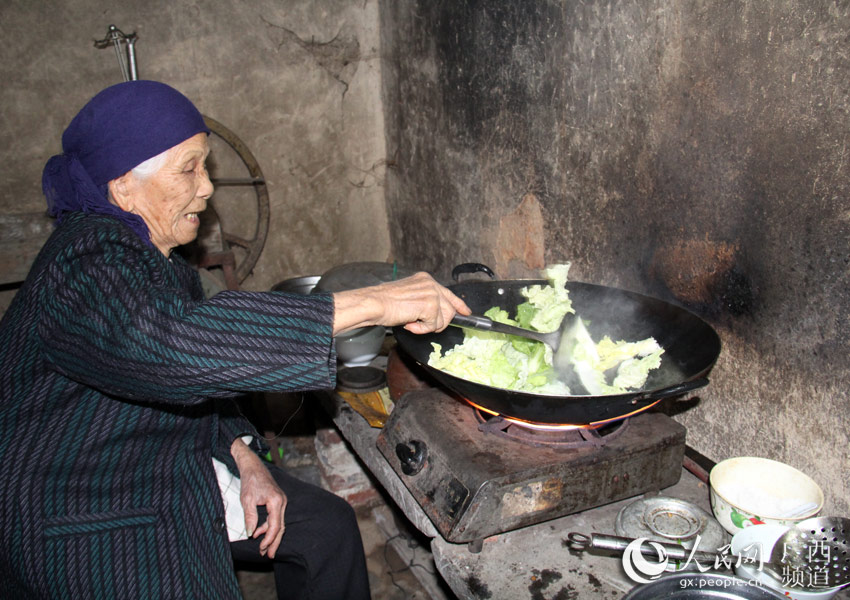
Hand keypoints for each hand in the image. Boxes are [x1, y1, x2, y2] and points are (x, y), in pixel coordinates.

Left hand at [230, 438, 286, 557]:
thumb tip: (251, 533)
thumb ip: (250, 517)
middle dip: (274, 542)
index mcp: (276, 501)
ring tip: (262, 548)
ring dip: (271, 536)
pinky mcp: (276, 501)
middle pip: (280, 527)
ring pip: (278, 523)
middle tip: (269, 555)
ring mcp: (280, 502)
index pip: (275, 525)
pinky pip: (275, 517)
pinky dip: (268, 526)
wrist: (252, 466)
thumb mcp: (247, 499)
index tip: (262, 548)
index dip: (269, 539)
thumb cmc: (250, 480)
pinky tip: (259, 532)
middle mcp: (282, 502)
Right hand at [332, 272, 469, 334]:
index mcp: (425, 279)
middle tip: (422, 325)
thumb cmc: (384, 302)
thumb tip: (436, 314)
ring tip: (411, 322)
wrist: (374, 303)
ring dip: (428, 326)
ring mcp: (432, 294)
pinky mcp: (430, 306)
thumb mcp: (409, 296)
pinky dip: (422, 329)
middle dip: (439, 322)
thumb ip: (424, 300)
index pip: (448, 293)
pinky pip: (434, 326)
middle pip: (450, 309)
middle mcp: (431, 284)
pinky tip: (409, 323)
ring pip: (444, 319)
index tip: (466, 312)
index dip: (459, 304)